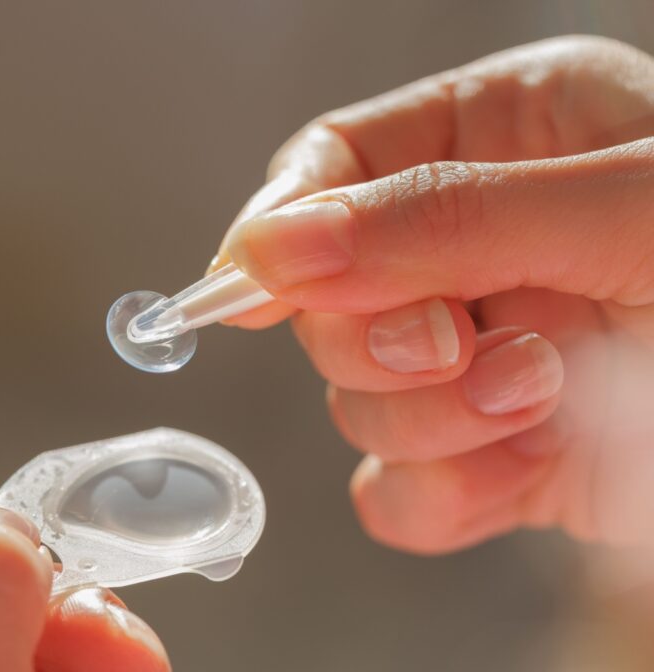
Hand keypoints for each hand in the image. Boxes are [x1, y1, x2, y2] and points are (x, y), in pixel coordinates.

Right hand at [212, 36, 653, 552]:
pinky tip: (526, 471)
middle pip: (328, 295)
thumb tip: (270, 245)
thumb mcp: (626, 209)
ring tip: (542, 399)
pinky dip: (444, 494)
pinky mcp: (495, 457)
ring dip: (432, 418)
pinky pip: (397, 490)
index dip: (279, 226)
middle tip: (463, 342)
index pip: (331, 166)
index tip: (250, 283)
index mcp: (501, 138)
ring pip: (356, 399)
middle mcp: (477, 245)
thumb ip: (442, 217)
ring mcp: (479, 356)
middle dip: (381, 337)